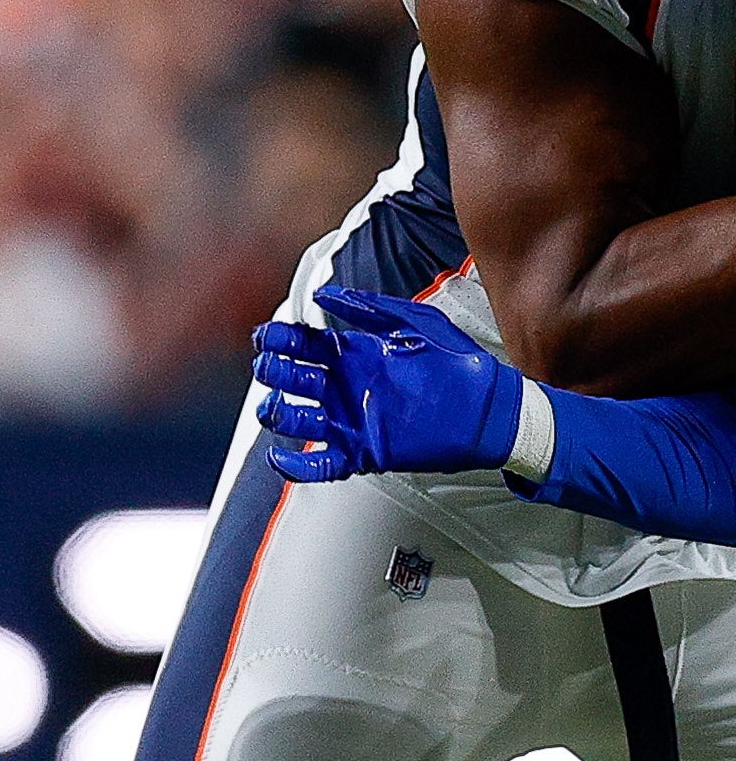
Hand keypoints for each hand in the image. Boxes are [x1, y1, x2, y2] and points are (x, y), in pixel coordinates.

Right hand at [256, 283, 522, 482]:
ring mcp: (352, 421)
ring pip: (298, 420)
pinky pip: (319, 464)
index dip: (281, 340)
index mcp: (357, 356)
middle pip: (293, 379)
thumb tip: (324, 295)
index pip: (305, 345)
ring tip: (274, 407)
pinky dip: (296, 465)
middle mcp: (348, 388)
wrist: (493, 410)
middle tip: (269, 367)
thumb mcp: (417, 322)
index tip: (266, 336)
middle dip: (274, 372)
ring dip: (278, 413)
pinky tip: (281, 456)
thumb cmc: (460, 364)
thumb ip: (371, 308)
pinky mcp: (363, 453)